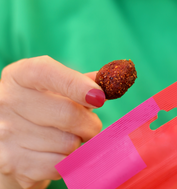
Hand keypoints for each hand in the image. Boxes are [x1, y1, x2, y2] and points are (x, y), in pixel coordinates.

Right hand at [0, 56, 103, 188]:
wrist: (14, 137)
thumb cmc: (42, 107)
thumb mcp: (54, 87)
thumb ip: (79, 81)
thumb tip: (106, 78)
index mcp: (20, 76)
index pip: (45, 72)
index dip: (76, 84)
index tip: (100, 97)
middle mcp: (7, 101)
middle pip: (67, 114)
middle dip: (90, 124)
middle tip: (91, 125)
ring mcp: (7, 133)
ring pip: (68, 143)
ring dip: (80, 142)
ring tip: (70, 137)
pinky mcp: (13, 162)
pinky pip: (60, 164)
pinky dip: (69, 159)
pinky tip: (59, 151)